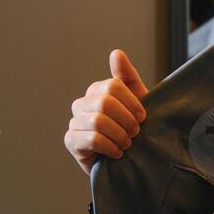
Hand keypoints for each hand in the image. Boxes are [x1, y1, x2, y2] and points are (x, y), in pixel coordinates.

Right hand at [66, 49, 148, 173]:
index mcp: (97, 91)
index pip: (113, 86)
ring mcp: (74, 122)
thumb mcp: (138, 102)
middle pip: (104, 102)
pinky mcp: (71, 142)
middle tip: (135, 133)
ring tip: (126, 144)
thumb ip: (127, 77)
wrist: (131, 161)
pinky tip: (117, 153)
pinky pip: (90, 139)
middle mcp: (82, 104)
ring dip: (119, 135)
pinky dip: (109, 147)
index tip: (143, 117)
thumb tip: (116, 53)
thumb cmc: (133, 129)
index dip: (132, 103)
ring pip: (97, 121)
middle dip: (126, 120)